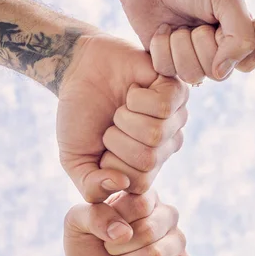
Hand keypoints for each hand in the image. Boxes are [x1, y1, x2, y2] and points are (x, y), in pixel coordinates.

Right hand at [58, 33, 187, 202]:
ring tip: (123, 106)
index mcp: (147, 167)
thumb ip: (91, 187)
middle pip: (148, 159)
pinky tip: (135, 90)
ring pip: (156, 133)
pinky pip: (164, 106)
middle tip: (112, 123)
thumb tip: (121, 185)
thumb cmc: (81, 115)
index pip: (139, 184)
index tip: (103, 146)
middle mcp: (166, 146)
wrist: (80, 68)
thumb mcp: (75, 160)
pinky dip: (138, 97)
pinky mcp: (179, 91)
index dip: (112, 165)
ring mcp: (176, 119)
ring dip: (126, 117)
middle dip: (117, 139)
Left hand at [64, 190, 187, 255]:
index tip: (104, 231)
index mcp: (145, 197)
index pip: (139, 204)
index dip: (115, 223)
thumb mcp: (76, 225)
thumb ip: (94, 215)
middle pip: (149, 230)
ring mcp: (177, 242)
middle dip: (119, 249)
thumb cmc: (88, 248)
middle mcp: (167, 215)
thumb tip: (123, 232)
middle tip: (112, 251)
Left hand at [110, 0, 254, 82]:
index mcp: (238, 38)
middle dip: (201, 43)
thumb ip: (240, 37)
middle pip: (217, 74)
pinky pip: (168, 71)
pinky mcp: (168, 62)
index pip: (246, 63)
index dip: (231, 47)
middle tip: (196, 23)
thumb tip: (221, 73)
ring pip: (192, 75)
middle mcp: (218, 53)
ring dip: (180, 46)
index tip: (219, 26)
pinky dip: (161, 47)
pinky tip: (163, 30)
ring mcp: (192, 60)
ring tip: (177, 26)